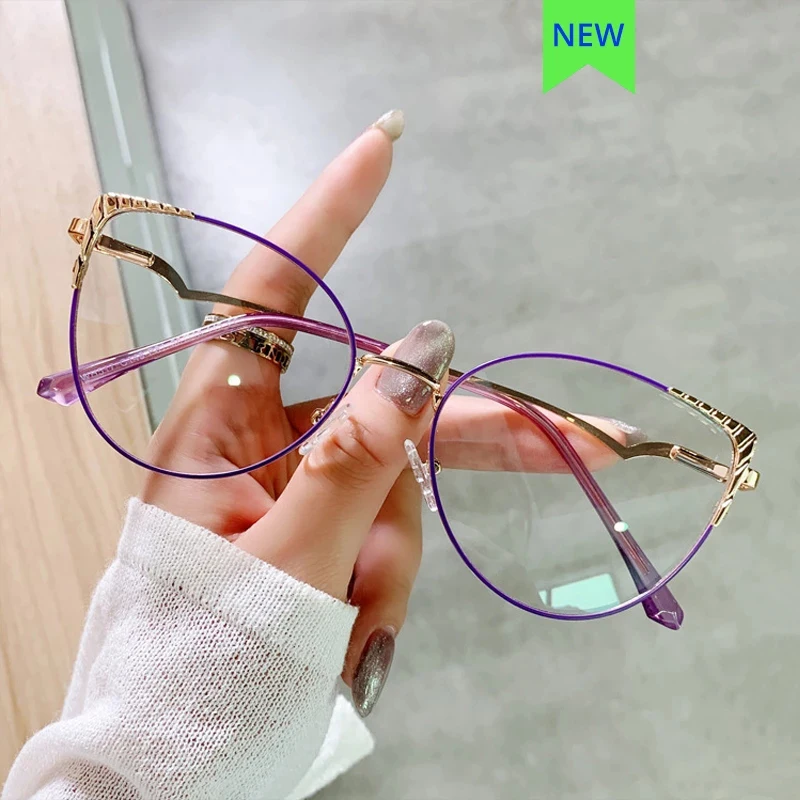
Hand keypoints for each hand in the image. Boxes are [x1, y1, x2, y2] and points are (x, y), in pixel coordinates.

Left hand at [139, 111, 449, 715]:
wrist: (180, 766)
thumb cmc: (210, 664)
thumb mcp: (294, 561)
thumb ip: (361, 454)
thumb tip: (423, 349)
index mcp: (219, 425)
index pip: (274, 293)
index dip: (326, 217)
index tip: (382, 151)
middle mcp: (259, 441)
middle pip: (384, 404)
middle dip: (466, 438)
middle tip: (578, 442)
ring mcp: (295, 487)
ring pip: (397, 481)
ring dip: (396, 554)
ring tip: (359, 627)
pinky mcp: (321, 529)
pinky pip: (386, 528)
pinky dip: (387, 577)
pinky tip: (359, 633)